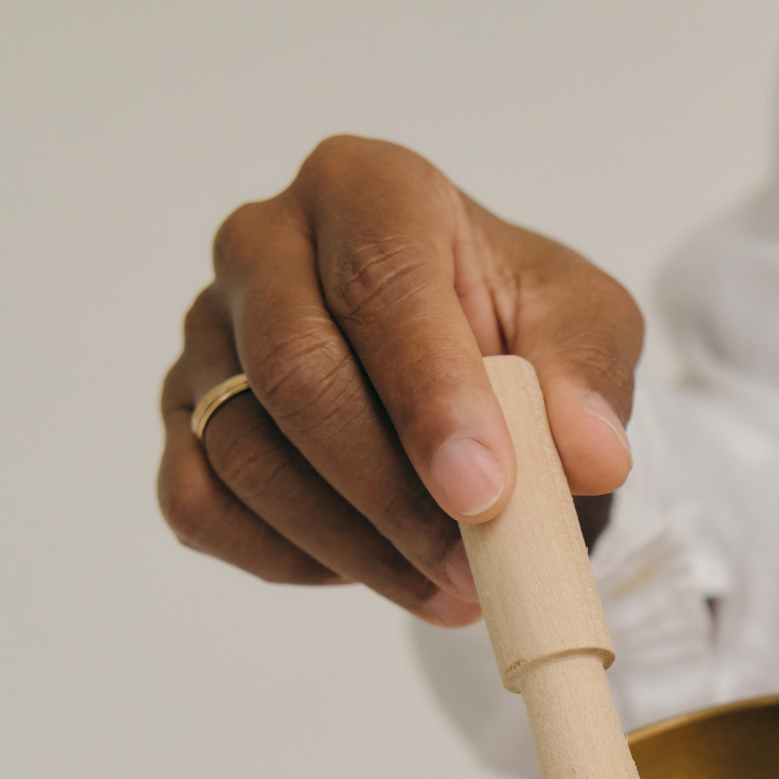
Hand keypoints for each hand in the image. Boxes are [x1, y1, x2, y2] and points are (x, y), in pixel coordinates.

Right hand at [158, 136, 641, 621]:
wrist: (466, 372)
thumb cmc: (518, 326)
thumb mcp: (586, 326)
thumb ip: (589, 376)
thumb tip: (594, 456)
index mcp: (367, 188)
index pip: (382, 284)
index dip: (432, 397)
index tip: (486, 492)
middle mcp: (265, 244)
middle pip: (296, 372)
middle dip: (390, 492)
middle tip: (470, 568)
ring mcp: (208, 333)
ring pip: (246, 452)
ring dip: (353, 545)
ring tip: (450, 589)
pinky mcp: (184, 416)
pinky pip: (201, 503)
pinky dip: (290, 557)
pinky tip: (376, 569)